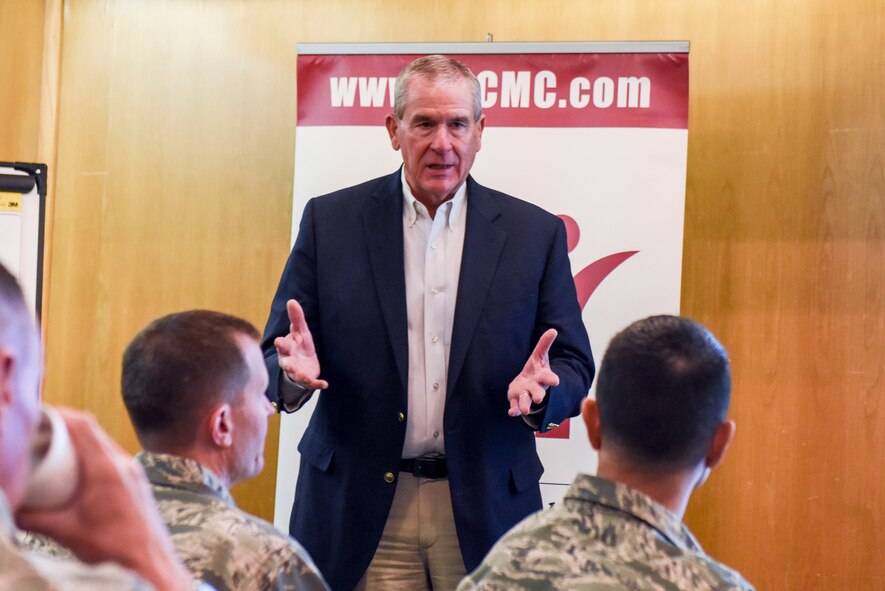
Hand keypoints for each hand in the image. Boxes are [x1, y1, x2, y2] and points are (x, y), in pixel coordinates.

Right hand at [16, 408, 194, 589]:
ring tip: (54, 447)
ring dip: (80, 440)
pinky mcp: (136, 481)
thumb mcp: (65, 532)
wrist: (150, 562)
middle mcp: (123, 463)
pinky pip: (112, 457)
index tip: (39, 414)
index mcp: (106, 468)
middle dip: (65, 425)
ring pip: (103, 443)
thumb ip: (32, 519)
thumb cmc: (112, 549)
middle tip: (40, 430)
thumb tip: (8, 508)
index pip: (83, 425)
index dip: (60, 414)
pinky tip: (78, 468)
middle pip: (93, 430)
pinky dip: (92, 454)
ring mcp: (133, 471)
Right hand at [273, 299, 327, 389]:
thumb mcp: (300, 330)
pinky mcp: (306, 379)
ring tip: (304, 376)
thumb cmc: (299, 344)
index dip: (281, 343)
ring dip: (300, 375)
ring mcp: (296, 371)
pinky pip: (311, 383)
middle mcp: (288, 360)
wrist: (302, 363)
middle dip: (287, 364)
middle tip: (287, 365)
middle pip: (285, 362)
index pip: (282, 344)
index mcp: (287, 347)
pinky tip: (324, 384)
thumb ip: (296, 317)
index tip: (279, 341)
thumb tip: (292, 301)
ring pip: (296, 374)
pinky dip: (317, 384)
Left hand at [507, 329, 559, 416]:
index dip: (552, 379)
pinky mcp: (516, 400)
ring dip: (525, 405)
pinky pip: (515, 406)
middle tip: (539, 398)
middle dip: (538, 395)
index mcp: (542, 377)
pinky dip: (514, 410)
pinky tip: (511, 412)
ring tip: (524, 410)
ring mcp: (526, 395)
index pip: (549, 378)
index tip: (556, 381)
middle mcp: (535, 388)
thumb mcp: (539, 356)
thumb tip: (553, 330)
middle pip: (538, 392)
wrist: (528, 385)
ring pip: (526, 402)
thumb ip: (544, 344)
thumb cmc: (536, 370)